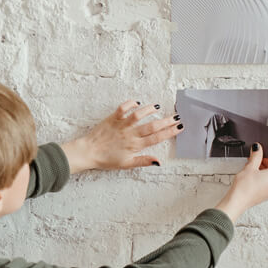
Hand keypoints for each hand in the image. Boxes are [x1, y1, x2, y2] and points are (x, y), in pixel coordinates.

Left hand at [61, 101, 181, 172]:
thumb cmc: (106, 160)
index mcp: (135, 146)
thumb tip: (159, 161)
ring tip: (158, 107)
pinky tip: (137, 103)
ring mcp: (122, 125)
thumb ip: (143, 161)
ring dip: (150, 110)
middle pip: (152, 126)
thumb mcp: (126, 164)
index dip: (170, 132)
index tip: (179, 127)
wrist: (88, 152)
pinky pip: (123, 109)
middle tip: (176, 117)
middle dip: (166, 121)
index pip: (157, 138)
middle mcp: (131, 134)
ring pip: (139, 115)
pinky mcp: (113, 119)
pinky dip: (130, 104)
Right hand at [215, 144, 267, 221]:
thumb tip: (258, 148)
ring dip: (264, 167)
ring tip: (252, 164)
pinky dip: (263, 175)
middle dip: (266, 159)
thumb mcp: (250, 166)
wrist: (237, 201)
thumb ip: (256, 155)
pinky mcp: (267, 194)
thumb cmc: (244, 188)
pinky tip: (253, 173)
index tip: (265, 148)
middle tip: (256, 155)